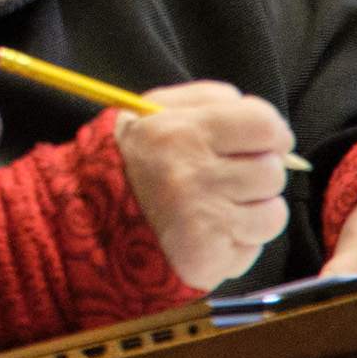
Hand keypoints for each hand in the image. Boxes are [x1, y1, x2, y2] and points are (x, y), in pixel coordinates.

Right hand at [115, 82, 295, 291]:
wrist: (83, 218)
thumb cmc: (129, 159)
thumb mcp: (152, 111)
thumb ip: (209, 99)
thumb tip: (268, 123)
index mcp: (181, 132)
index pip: (264, 124)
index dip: (273, 132)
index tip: (264, 141)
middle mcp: (193, 176)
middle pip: (272, 171)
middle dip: (257, 172)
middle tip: (227, 176)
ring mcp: (203, 221)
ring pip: (273, 212)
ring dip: (254, 210)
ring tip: (219, 206)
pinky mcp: (207, 258)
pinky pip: (254, 247)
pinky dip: (239, 240)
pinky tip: (209, 232)